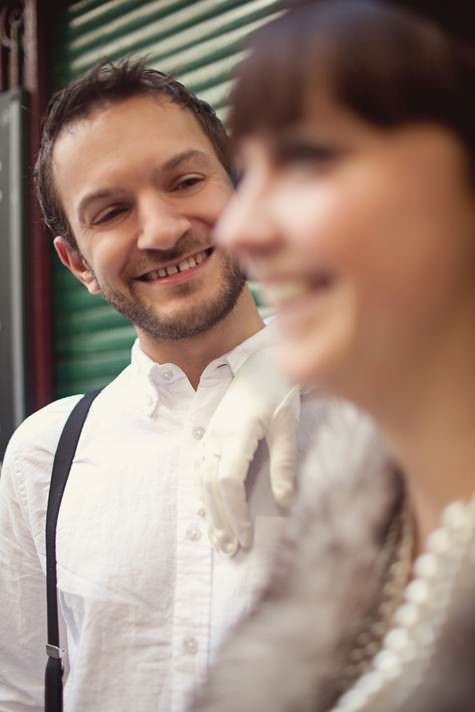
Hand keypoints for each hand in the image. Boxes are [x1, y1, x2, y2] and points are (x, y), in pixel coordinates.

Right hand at [194, 347, 299, 555]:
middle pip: (211, 487)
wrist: (260, 366)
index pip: (229, 481)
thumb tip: (286, 502)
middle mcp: (216, 436)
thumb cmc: (278, 394)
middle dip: (220, 520)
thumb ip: (284, 463)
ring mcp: (208, 435)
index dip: (236, 512)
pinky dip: (199, 494)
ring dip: (209, 512)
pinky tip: (202, 513)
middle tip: (230, 549)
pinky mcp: (208, 435)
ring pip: (201, 481)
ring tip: (217, 540)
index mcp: (237, 433)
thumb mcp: (287, 426)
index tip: (247, 536)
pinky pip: (197, 470)